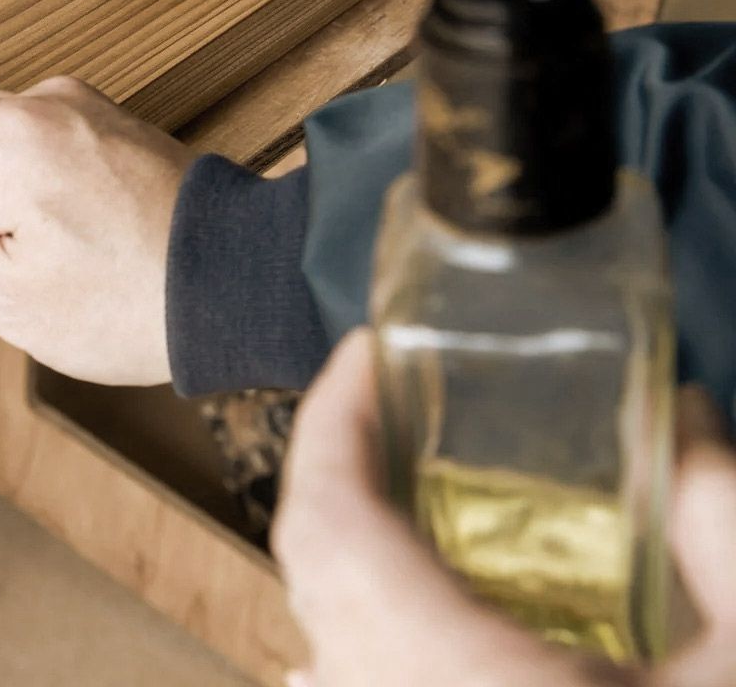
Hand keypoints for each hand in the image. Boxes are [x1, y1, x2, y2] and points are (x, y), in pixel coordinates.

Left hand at [273, 332, 735, 686]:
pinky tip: (409, 600)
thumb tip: (682, 418)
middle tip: (384, 398)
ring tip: (398, 477)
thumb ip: (719, 526)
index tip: (362, 353)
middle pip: (313, 563)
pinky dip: (356, 624)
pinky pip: (347, 674)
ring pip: (323, 626)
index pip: (331, 521)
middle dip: (336, 466)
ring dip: (345, 542)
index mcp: (446, 670)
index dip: (328, 423)